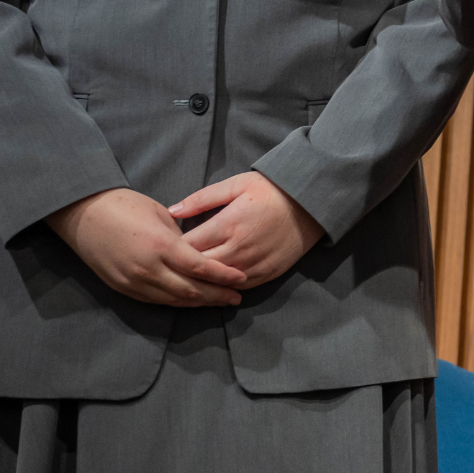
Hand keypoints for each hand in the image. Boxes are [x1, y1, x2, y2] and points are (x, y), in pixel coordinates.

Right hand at [46, 188, 246, 306]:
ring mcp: (133, 281)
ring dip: (198, 303)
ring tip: (219, 302)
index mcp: (161, 245)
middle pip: (190, 289)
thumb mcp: (161, 215)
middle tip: (236, 298)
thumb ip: (181, 238)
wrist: (82, 214)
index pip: (201, 267)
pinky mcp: (122, 288)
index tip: (241, 279)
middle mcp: (148, 268)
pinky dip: (176, 302)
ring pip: (173, 300)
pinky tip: (190, 301)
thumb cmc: (125, 205)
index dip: (223, 276)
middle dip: (216, 295)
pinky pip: (155, 300)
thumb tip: (199, 252)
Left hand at [169, 171, 325, 290]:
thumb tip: (172, 211)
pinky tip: (212, 285)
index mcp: (228, 224)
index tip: (162, 249)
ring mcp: (253, 264)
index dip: (171, 250)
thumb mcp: (236, 185)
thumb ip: (202, 198)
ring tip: (184, 280)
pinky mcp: (267, 273)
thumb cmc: (271, 190)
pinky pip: (237, 287)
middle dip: (181, 269)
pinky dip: (223, 288)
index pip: (187, 247)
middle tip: (167, 268)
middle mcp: (239, 249)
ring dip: (200, 282)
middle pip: (198, 269)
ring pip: (216, 283)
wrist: (311, 204)